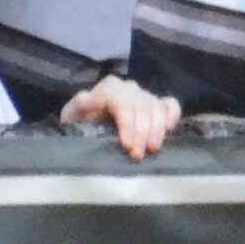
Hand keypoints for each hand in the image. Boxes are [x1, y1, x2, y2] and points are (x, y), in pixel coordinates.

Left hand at [60, 73, 180, 158]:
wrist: (89, 126)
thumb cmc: (80, 122)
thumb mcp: (72, 115)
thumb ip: (79, 105)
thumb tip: (89, 98)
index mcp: (110, 87)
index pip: (124, 103)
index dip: (128, 125)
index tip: (128, 146)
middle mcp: (130, 88)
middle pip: (143, 107)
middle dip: (142, 133)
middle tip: (137, 156)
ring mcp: (145, 95)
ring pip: (158, 107)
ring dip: (157, 130)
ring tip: (152, 150)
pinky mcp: (157, 105)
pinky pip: (171, 105)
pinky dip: (172, 116)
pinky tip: (168, 131)